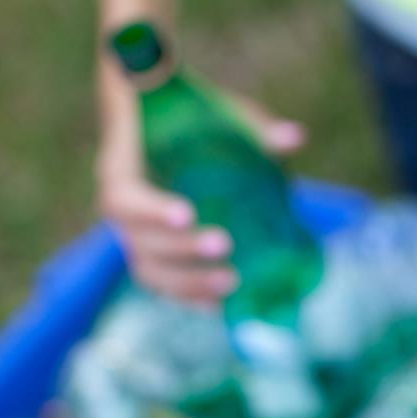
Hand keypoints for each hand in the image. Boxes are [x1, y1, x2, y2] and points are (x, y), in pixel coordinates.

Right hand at [98, 88, 305, 305]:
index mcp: (124, 167)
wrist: (168, 120)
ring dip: (186, 283)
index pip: (123, 196)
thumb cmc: (191, 113)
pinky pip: (162, 281)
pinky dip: (188, 296)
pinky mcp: (155, 250)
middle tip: (225, 245)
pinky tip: (219, 306)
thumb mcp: (220, 111)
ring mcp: (136, 233)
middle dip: (181, 250)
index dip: (151, 210)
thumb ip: (251, 124)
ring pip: (149, 268)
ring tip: (231, 282)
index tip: (188, 214)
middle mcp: (123, 206)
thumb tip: (294, 138)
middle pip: (138, 240)